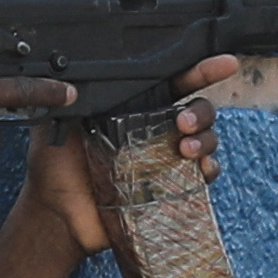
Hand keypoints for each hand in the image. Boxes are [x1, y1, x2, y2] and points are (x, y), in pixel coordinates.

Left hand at [23, 63, 233, 256]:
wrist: (57, 214)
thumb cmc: (54, 169)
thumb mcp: (59, 120)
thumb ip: (72, 93)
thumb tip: (80, 67)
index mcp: (131, 108)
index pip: (171, 82)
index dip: (200, 71)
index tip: (224, 64)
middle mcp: (153, 130)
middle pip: (197, 109)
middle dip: (202, 111)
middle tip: (184, 122)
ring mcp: (164, 160)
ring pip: (206, 140)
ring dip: (206, 140)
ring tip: (186, 150)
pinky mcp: (170, 189)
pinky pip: (203, 175)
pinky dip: (209, 169)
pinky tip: (200, 169)